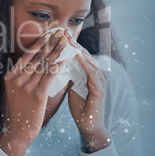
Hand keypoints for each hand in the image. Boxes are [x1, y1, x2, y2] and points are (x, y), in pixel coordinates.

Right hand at [0, 29, 67, 155]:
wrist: (18, 130)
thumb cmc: (19, 110)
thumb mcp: (15, 90)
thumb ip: (22, 76)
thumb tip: (35, 61)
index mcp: (10, 76)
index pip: (27, 55)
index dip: (39, 43)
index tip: (48, 34)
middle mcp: (17, 79)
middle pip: (37, 57)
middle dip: (50, 43)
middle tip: (60, 33)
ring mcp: (26, 86)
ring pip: (45, 64)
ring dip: (57, 51)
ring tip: (65, 41)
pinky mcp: (37, 94)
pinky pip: (51, 75)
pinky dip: (59, 64)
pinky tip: (66, 57)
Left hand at [64, 29, 110, 151]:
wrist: (88, 124)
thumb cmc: (79, 105)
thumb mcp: (70, 85)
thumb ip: (66, 74)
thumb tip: (54, 62)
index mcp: (88, 72)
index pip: (77, 54)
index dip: (67, 44)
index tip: (57, 33)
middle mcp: (96, 73)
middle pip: (83, 53)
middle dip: (72, 42)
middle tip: (63, 30)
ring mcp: (99, 80)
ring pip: (88, 60)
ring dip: (78, 49)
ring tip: (68, 39)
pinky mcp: (100, 88)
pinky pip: (91, 73)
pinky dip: (84, 63)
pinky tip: (77, 56)